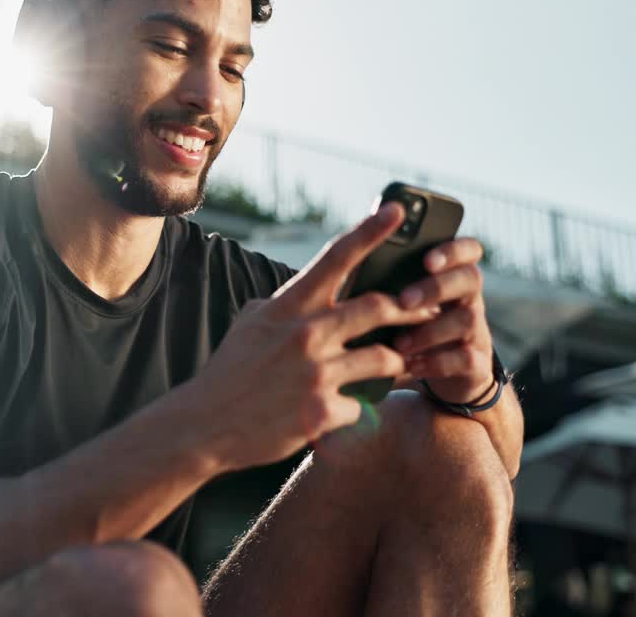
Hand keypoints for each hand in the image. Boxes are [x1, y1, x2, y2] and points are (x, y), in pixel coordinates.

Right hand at [186, 203, 440, 472]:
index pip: (336, 258)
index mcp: (290, 306)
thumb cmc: (230, 371)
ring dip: (397, 362)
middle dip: (412, 309)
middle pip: (379, 307)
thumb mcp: (251, 322)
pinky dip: (358, 408)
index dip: (370, 230)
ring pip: (384, 358)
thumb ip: (285, 304)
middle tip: (430, 311)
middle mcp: (307, 334)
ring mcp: (316, 373)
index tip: (397, 211)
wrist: (205, 424)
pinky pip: (362, 405)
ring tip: (400, 365)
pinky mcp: (322, 412)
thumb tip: (305, 287)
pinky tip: (344, 410)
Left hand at [388, 238, 495, 404]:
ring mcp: (477, 332)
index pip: (469, 250)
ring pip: (468, 319)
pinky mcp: (478, 364)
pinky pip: (467, 358)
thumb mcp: (400, 305)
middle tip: (404, 300)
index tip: (427, 261)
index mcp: (451, 277)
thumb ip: (391, 285)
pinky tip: (413, 365)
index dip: (453, 250)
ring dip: (431, 330)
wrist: (431, 378)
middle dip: (436, 288)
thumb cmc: (405, 330)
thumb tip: (353, 270)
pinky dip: (437, 362)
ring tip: (399, 343)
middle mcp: (469, 300)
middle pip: (471, 278)